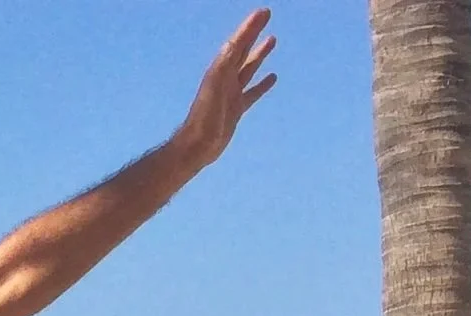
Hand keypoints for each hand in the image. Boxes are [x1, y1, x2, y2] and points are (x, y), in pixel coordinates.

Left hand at [175, 9, 277, 170]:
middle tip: (266, 16)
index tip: (263, 12)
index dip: (249, 27)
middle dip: (253, 33)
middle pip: (243, 50)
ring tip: (272, 39)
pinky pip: (252, 92)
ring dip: (259, 54)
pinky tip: (272, 77)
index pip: (237, 43)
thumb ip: (223, 67)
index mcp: (220, 70)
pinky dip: (262, 84)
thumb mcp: (214, 88)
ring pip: (248, 68)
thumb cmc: (204, 118)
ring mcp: (231, 93)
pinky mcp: (236, 108)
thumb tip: (232, 44)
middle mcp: (225, 78)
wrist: (197, 146)